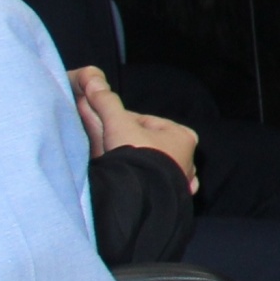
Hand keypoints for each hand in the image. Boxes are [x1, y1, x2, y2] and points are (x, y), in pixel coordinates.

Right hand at [71, 67, 197, 191]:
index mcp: (182, 135)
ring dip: (137, 167)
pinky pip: (155, 188)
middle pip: (147, 146)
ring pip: (152, 167)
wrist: (140, 196)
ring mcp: (180, 182)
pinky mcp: (171, 201)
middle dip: (127, 145)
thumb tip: (92, 79)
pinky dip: (144, 186)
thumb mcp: (118, 124)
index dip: (120, 124)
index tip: (105, 127)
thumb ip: (106, 102)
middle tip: (106, 147)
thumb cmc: (135, 155)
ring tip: (117, 167)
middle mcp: (187, 159)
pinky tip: (135, 185)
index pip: (144, 123)